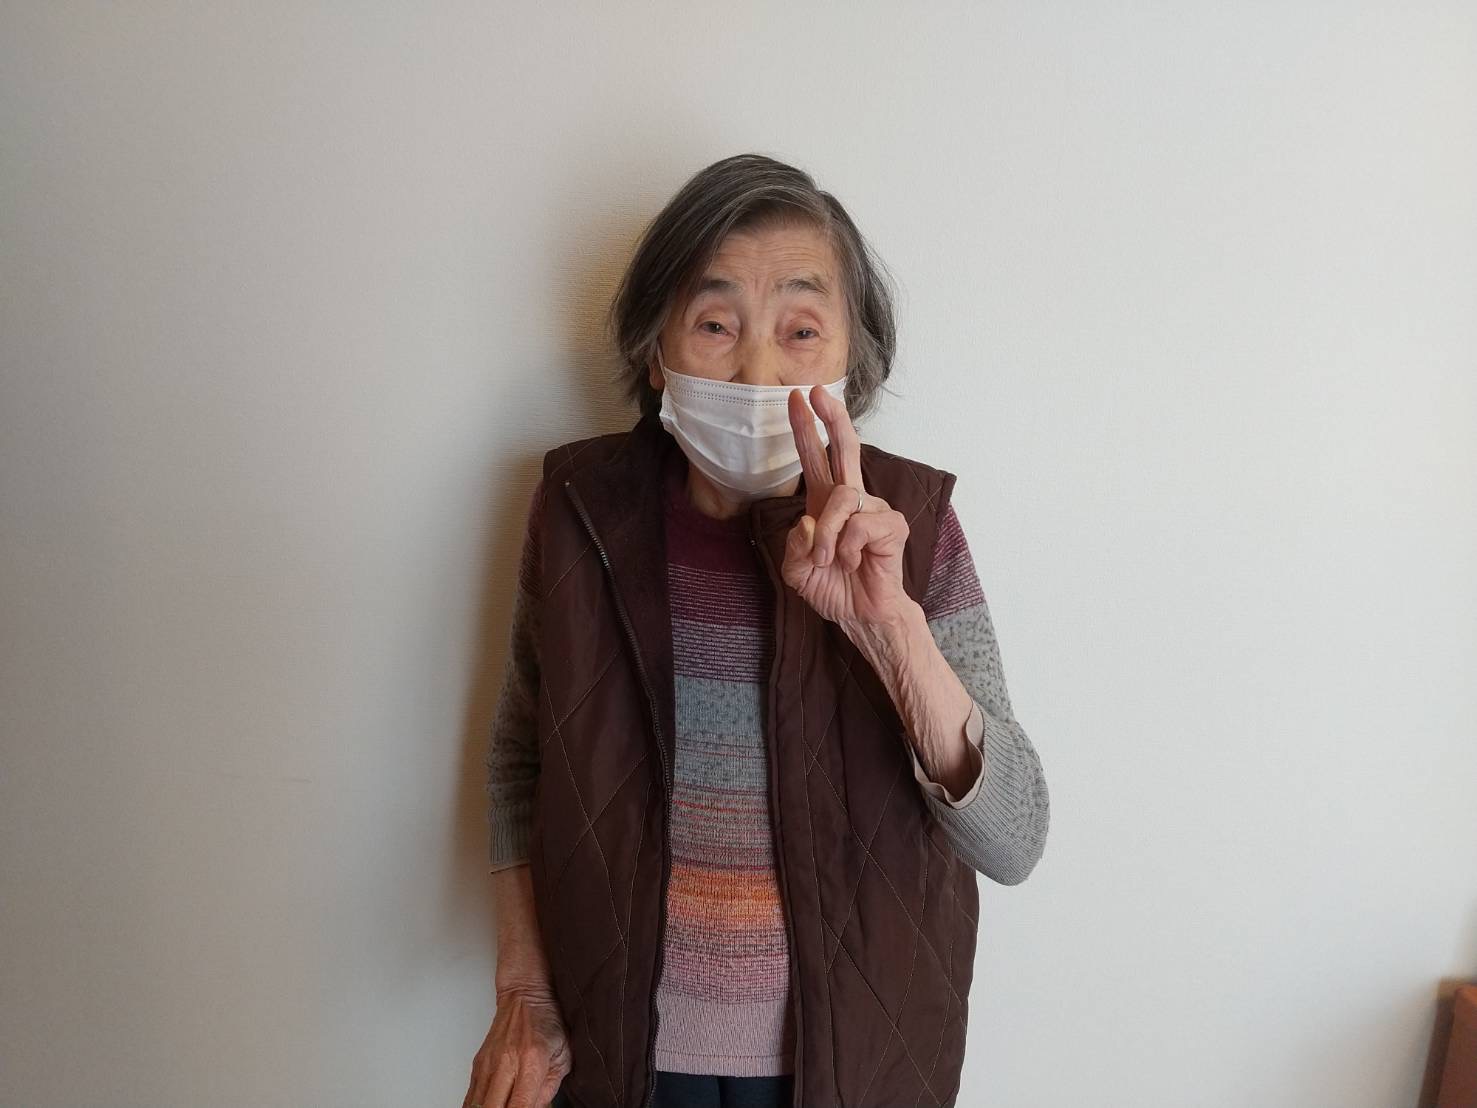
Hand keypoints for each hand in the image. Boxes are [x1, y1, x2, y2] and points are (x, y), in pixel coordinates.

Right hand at [463, 984, 572, 1107]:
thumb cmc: (547, 1021)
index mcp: (533, 1060)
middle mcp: (507, 1062)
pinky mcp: (478, 1065)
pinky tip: (491, 1105)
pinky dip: (478, 1107)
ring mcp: (488, 1064)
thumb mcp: (563, 1055)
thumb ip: (550, 1088)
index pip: (521, 1106)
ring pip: (479, 1105)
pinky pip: (471, 1096)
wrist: (524, 995)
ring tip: (503, 1105)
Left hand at [780, 384, 913, 629]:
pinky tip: (855, 562)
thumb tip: (811, 520)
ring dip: (828, 535)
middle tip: (816, 392)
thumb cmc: (833, 588)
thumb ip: (795, 545)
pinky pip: (861, 524)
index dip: (804, 429)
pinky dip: (849, 547)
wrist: (860, 615)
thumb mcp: (797, 570)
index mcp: (825, 504)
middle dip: (830, 417)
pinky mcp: (892, 526)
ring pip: (842, 500)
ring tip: (830, 559)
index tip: (796, 398)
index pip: (814, 459)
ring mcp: (873, 510)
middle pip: (845, 448)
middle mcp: (850, 499)